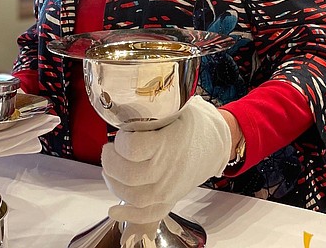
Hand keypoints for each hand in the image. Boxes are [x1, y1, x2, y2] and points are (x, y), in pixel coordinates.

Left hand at [100, 96, 230, 238]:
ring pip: (132, 196)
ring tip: (110, 170)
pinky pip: (148, 214)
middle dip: (110, 162)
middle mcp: (168, 169)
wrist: (217, 144)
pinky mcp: (171, 199)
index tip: (121, 134)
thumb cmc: (195, 126)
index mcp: (168, 143)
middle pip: (127, 175)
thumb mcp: (174, 110)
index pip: (131, 148)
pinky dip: (129, 215)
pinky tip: (115, 210)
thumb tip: (121, 116)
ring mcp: (170, 188)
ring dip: (114, 184)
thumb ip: (149, 115)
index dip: (120, 140)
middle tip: (109, 150)